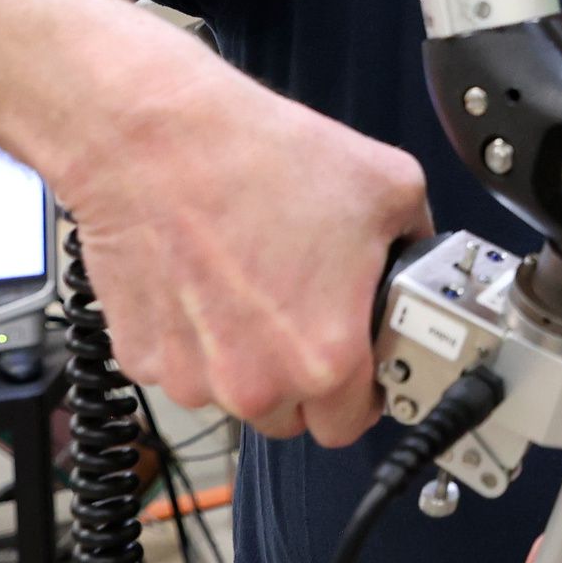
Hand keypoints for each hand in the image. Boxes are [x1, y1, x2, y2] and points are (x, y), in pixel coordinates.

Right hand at [50, 39, 431, 444]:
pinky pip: (185, 366)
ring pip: (236, 394)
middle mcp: (257, 383)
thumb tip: (419, 262)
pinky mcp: (142, 356)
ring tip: (252, 281)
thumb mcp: (390, 188)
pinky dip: (197, 338)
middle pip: (293, 416)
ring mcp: (192, 376)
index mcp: (325, 357)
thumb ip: (417, 244)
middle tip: (305, 311)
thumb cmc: (257, 157)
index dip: (364, 392)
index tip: (359, 364)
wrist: (155, 137)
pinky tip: (207, 279)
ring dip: (248, 359)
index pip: (355, 425)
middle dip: (306, 377)